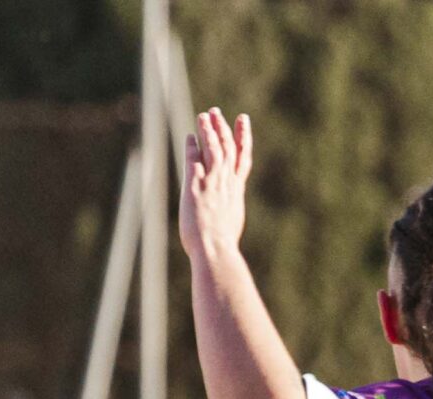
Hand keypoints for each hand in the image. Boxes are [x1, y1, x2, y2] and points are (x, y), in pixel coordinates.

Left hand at [181, 109, 252, 262]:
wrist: (216, 251)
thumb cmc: (222, 248)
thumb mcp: (230, 228)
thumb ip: (227, 217)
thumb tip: (225, 222)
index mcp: (237, 192)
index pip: (242, 159)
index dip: (243, 138)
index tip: (243, 121)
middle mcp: (227, 183)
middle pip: (227, 148)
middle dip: (223, 128)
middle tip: (217, 112)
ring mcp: (213, 183)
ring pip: (214, 149)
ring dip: (208, 130)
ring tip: (204, 116)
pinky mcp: (196, 186)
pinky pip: (195, 160)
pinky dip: (193, 146)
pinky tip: (189, 136)